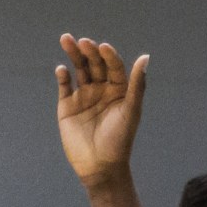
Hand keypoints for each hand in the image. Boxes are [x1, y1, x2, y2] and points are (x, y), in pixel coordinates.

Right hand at [55, 35, 148, 187]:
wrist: (100, 166)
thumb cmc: (120, 140)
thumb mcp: (131, 110)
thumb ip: (137, 84)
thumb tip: (145, 56)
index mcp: (119, 88)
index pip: (113, 65)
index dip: (108, 55)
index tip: (103, 47)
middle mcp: (101, 89)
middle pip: (94, 63)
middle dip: (88, 51)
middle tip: (83, 42)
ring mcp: (83, 96)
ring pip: (78, 70)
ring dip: (73, 55)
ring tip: (66, 39)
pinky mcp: (67, 106)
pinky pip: (64, 86)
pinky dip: (63, 76)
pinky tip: (62, 69)